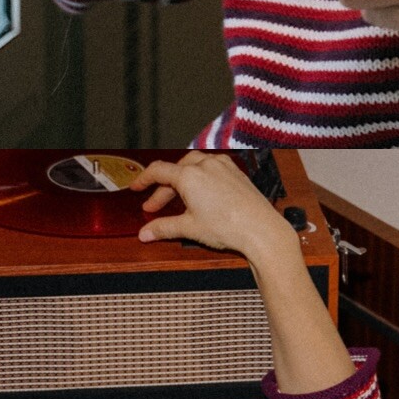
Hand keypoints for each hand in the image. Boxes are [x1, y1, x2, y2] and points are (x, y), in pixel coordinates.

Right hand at [132, 152, 291, 264]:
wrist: (261, 229)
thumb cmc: (230, 227)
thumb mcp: (190, 228)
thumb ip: (164, 228)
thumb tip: (146, 233)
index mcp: (190, 175)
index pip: (158, 170)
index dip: (143, 179)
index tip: (136, 187)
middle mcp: (206, 165)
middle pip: (176, 170)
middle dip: (163, 189)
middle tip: (155, 206)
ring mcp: (224, 167)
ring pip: (195, 166)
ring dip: (182, 180)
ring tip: (179, 198)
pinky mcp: (237, 173)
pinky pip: (212, 168)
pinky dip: (201, 177)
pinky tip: (203, 191)